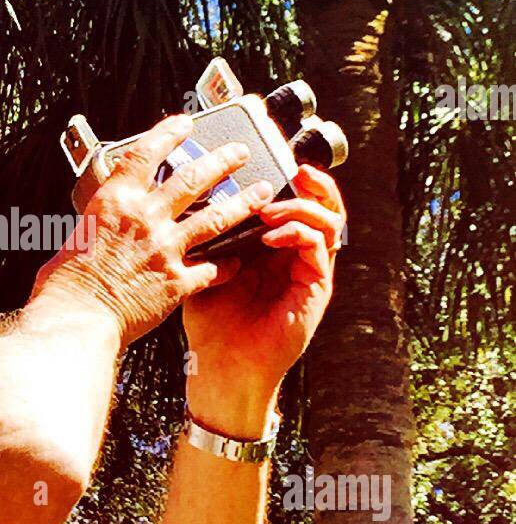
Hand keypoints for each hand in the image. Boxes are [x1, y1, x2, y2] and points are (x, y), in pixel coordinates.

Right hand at [31, 114, 276, 347]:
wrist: (77, 316)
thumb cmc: (67, 281)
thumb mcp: (79, 233)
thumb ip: (106, 221)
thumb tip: (110, 220)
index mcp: (116, 200)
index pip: (147, 154)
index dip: (169, 134)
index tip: (186, 124)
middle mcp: (146, 217)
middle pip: (193, 179)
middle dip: (222, 161)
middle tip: (241, 152)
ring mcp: (165, 248)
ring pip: (216, 217)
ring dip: (243, 202)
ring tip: (262, 192)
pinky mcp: (177, 281)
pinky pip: (212, 269)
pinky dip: (227, 265)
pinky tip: (237, 262)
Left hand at [183, 165, 344, 425]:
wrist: (222, 365)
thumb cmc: (212, 319)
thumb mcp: (205, 265)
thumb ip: (209, 233)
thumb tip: (193, 192)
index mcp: (274, 246)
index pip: (296, 201)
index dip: (293, 178)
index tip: (275, 158)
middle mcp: (297, 255)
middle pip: (323, 205)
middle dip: (312, 182)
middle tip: (294, 170)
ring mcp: (310, 271)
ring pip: (329, 221)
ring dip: (301, 207)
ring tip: (271, 207)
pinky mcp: (316, 289)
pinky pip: (319, 249)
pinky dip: (298, 233)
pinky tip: (271, 235)